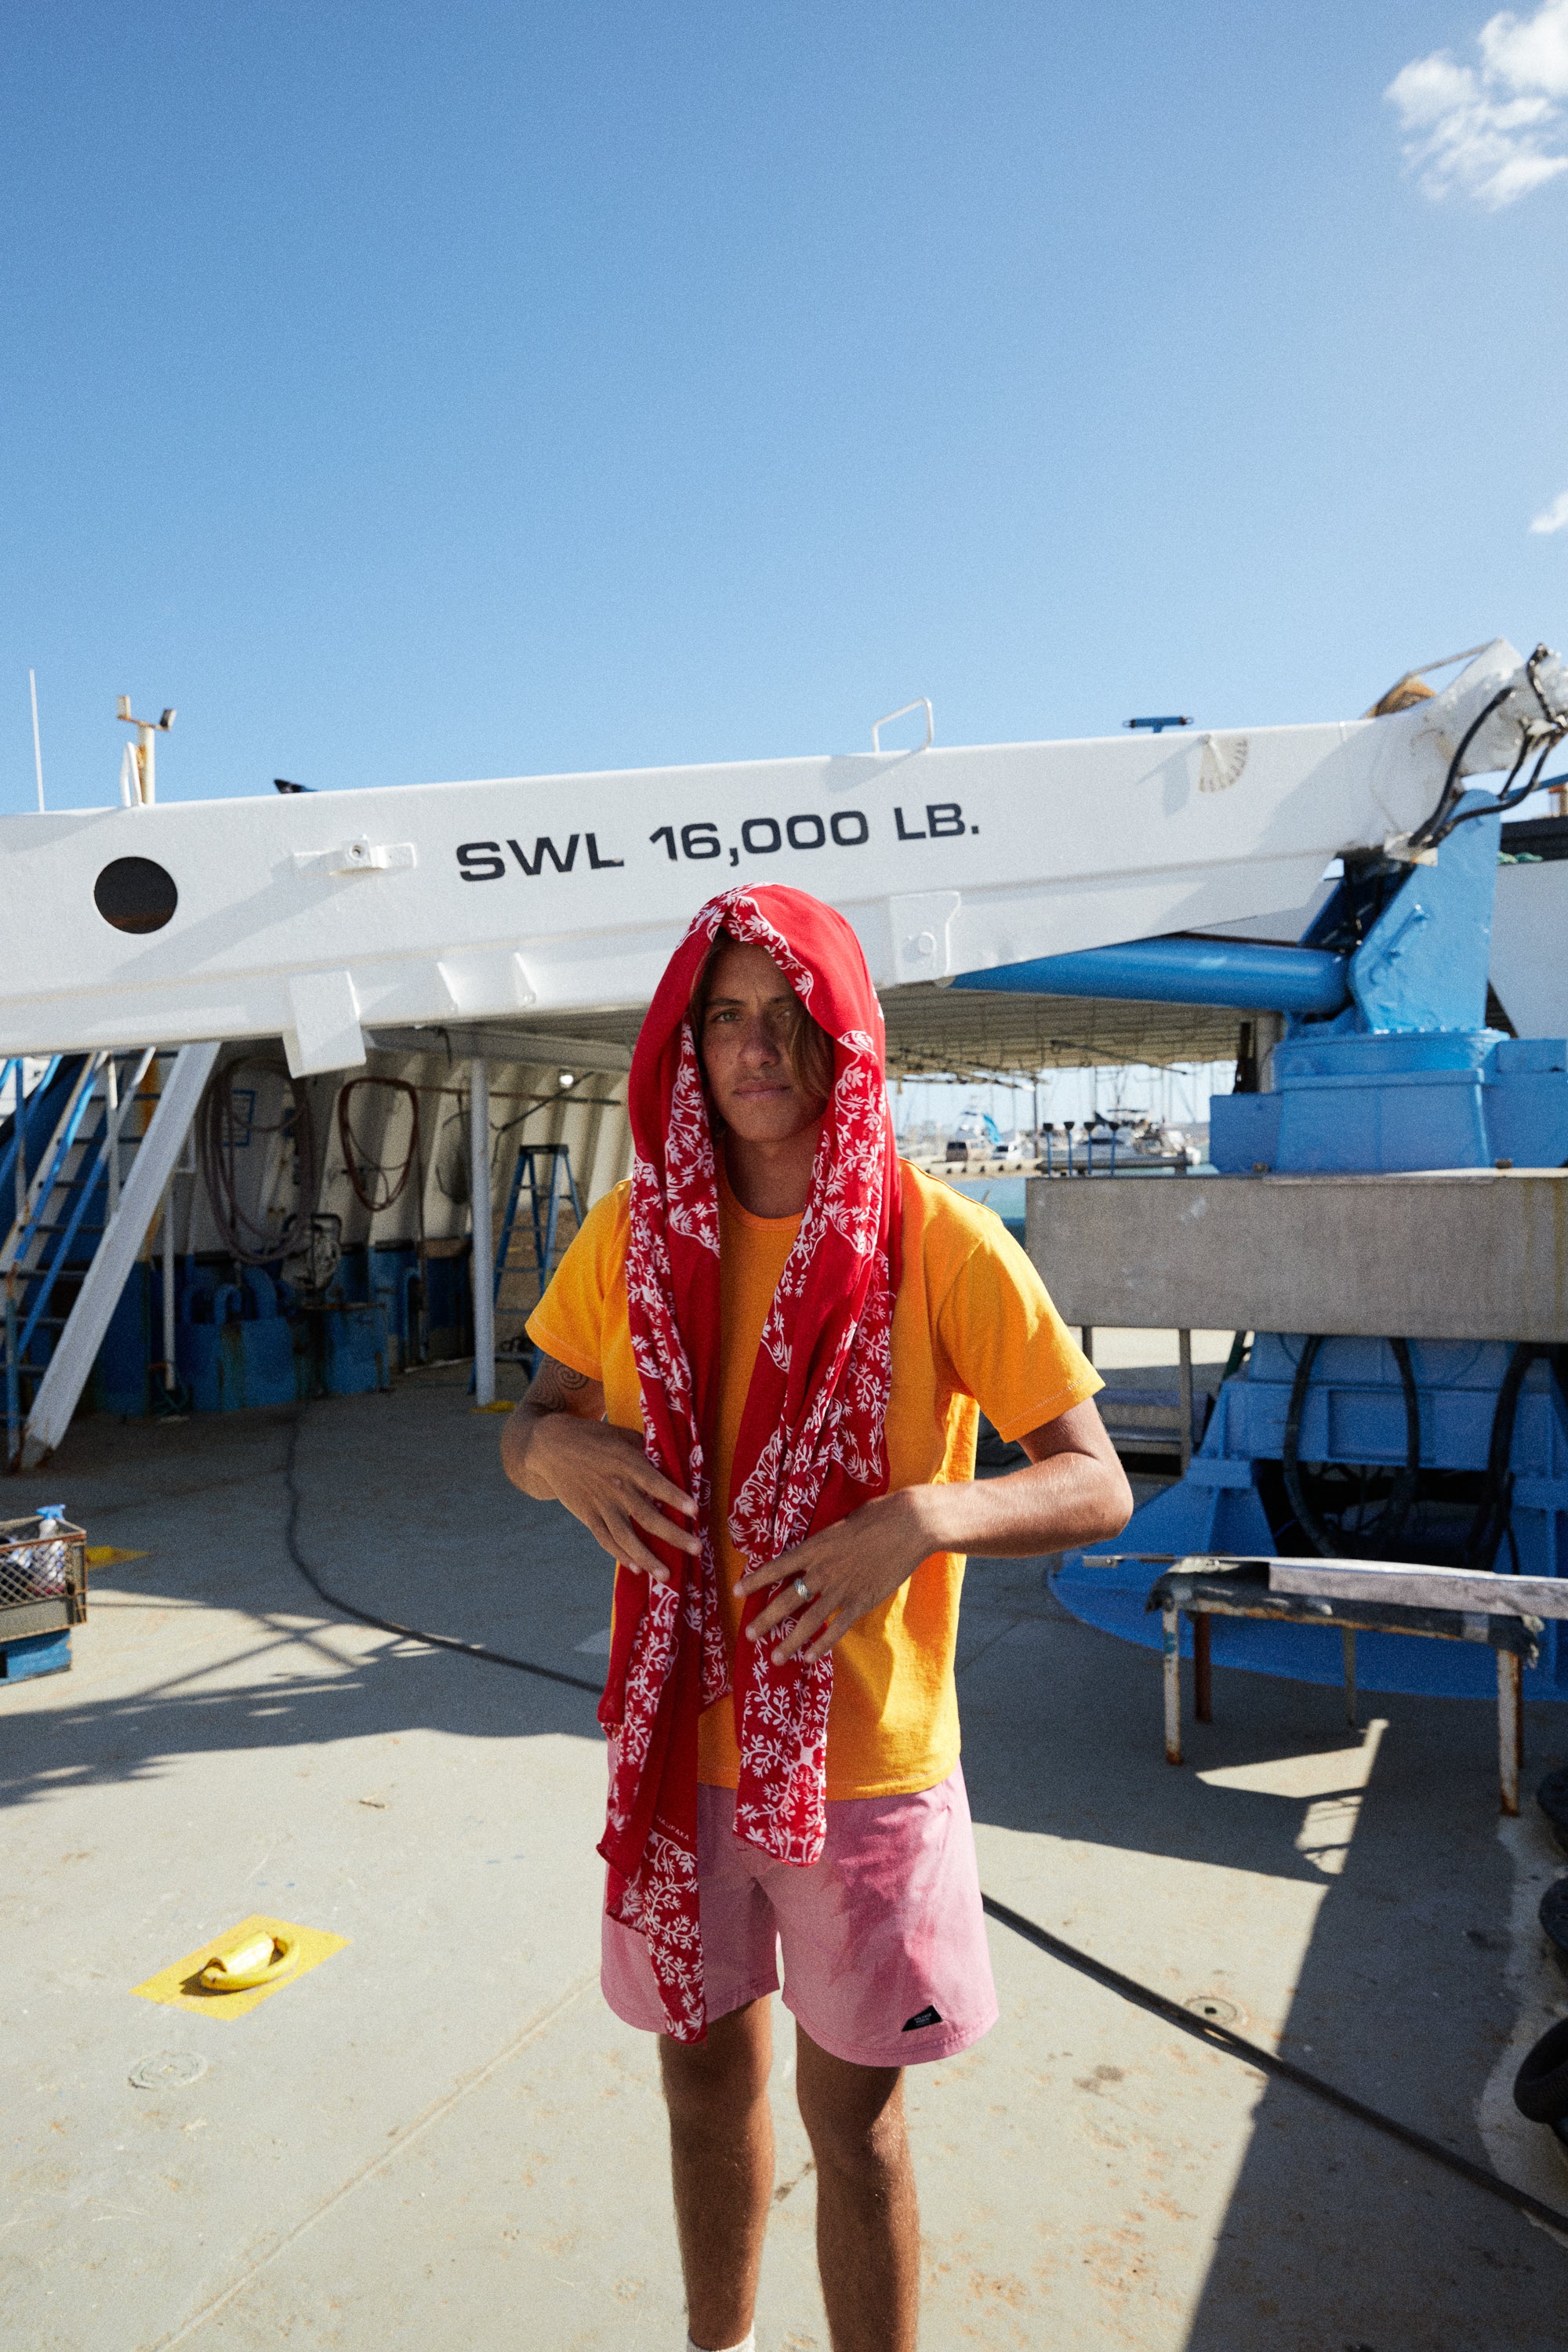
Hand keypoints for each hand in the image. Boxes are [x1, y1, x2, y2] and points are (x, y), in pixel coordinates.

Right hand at [524, 1413, 698, 1578]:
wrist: (549, 1446)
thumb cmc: (592, 1436)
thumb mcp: (620, 1435)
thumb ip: (644, 1449)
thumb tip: (670, 1459)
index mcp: (626, 1463)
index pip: (654, 1483)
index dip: (674, 1497)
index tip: (695, 1511)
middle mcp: (615, 1487)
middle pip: (647, 1517)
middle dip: (673, 1535)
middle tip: (696, 1549)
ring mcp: (600, 1504)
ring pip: (626, 1536)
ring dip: (647, 1557)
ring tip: (666, 1575)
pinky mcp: (587, 1515)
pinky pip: (605, 1539)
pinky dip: (621, 1555)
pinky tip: (637, 1568)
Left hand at [734, 1488, 935, 1665]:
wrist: (910, 1525)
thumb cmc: (877, 1516)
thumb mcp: (842, 1524)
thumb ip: (825, 1542)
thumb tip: (814, 1552)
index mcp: (815, 1547)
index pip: (777, 1567)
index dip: (755, 1581)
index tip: (736, 1592)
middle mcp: (823, 1570)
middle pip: (786, 1600)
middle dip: (765, 1619)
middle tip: (749, 1635)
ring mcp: (842, 1588)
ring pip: (808, 1621)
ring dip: (790, 1641)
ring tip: (775, 1656)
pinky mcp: (861, 1601)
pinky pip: (836, 1628)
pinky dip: (821, 1645)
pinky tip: (809, 1657)